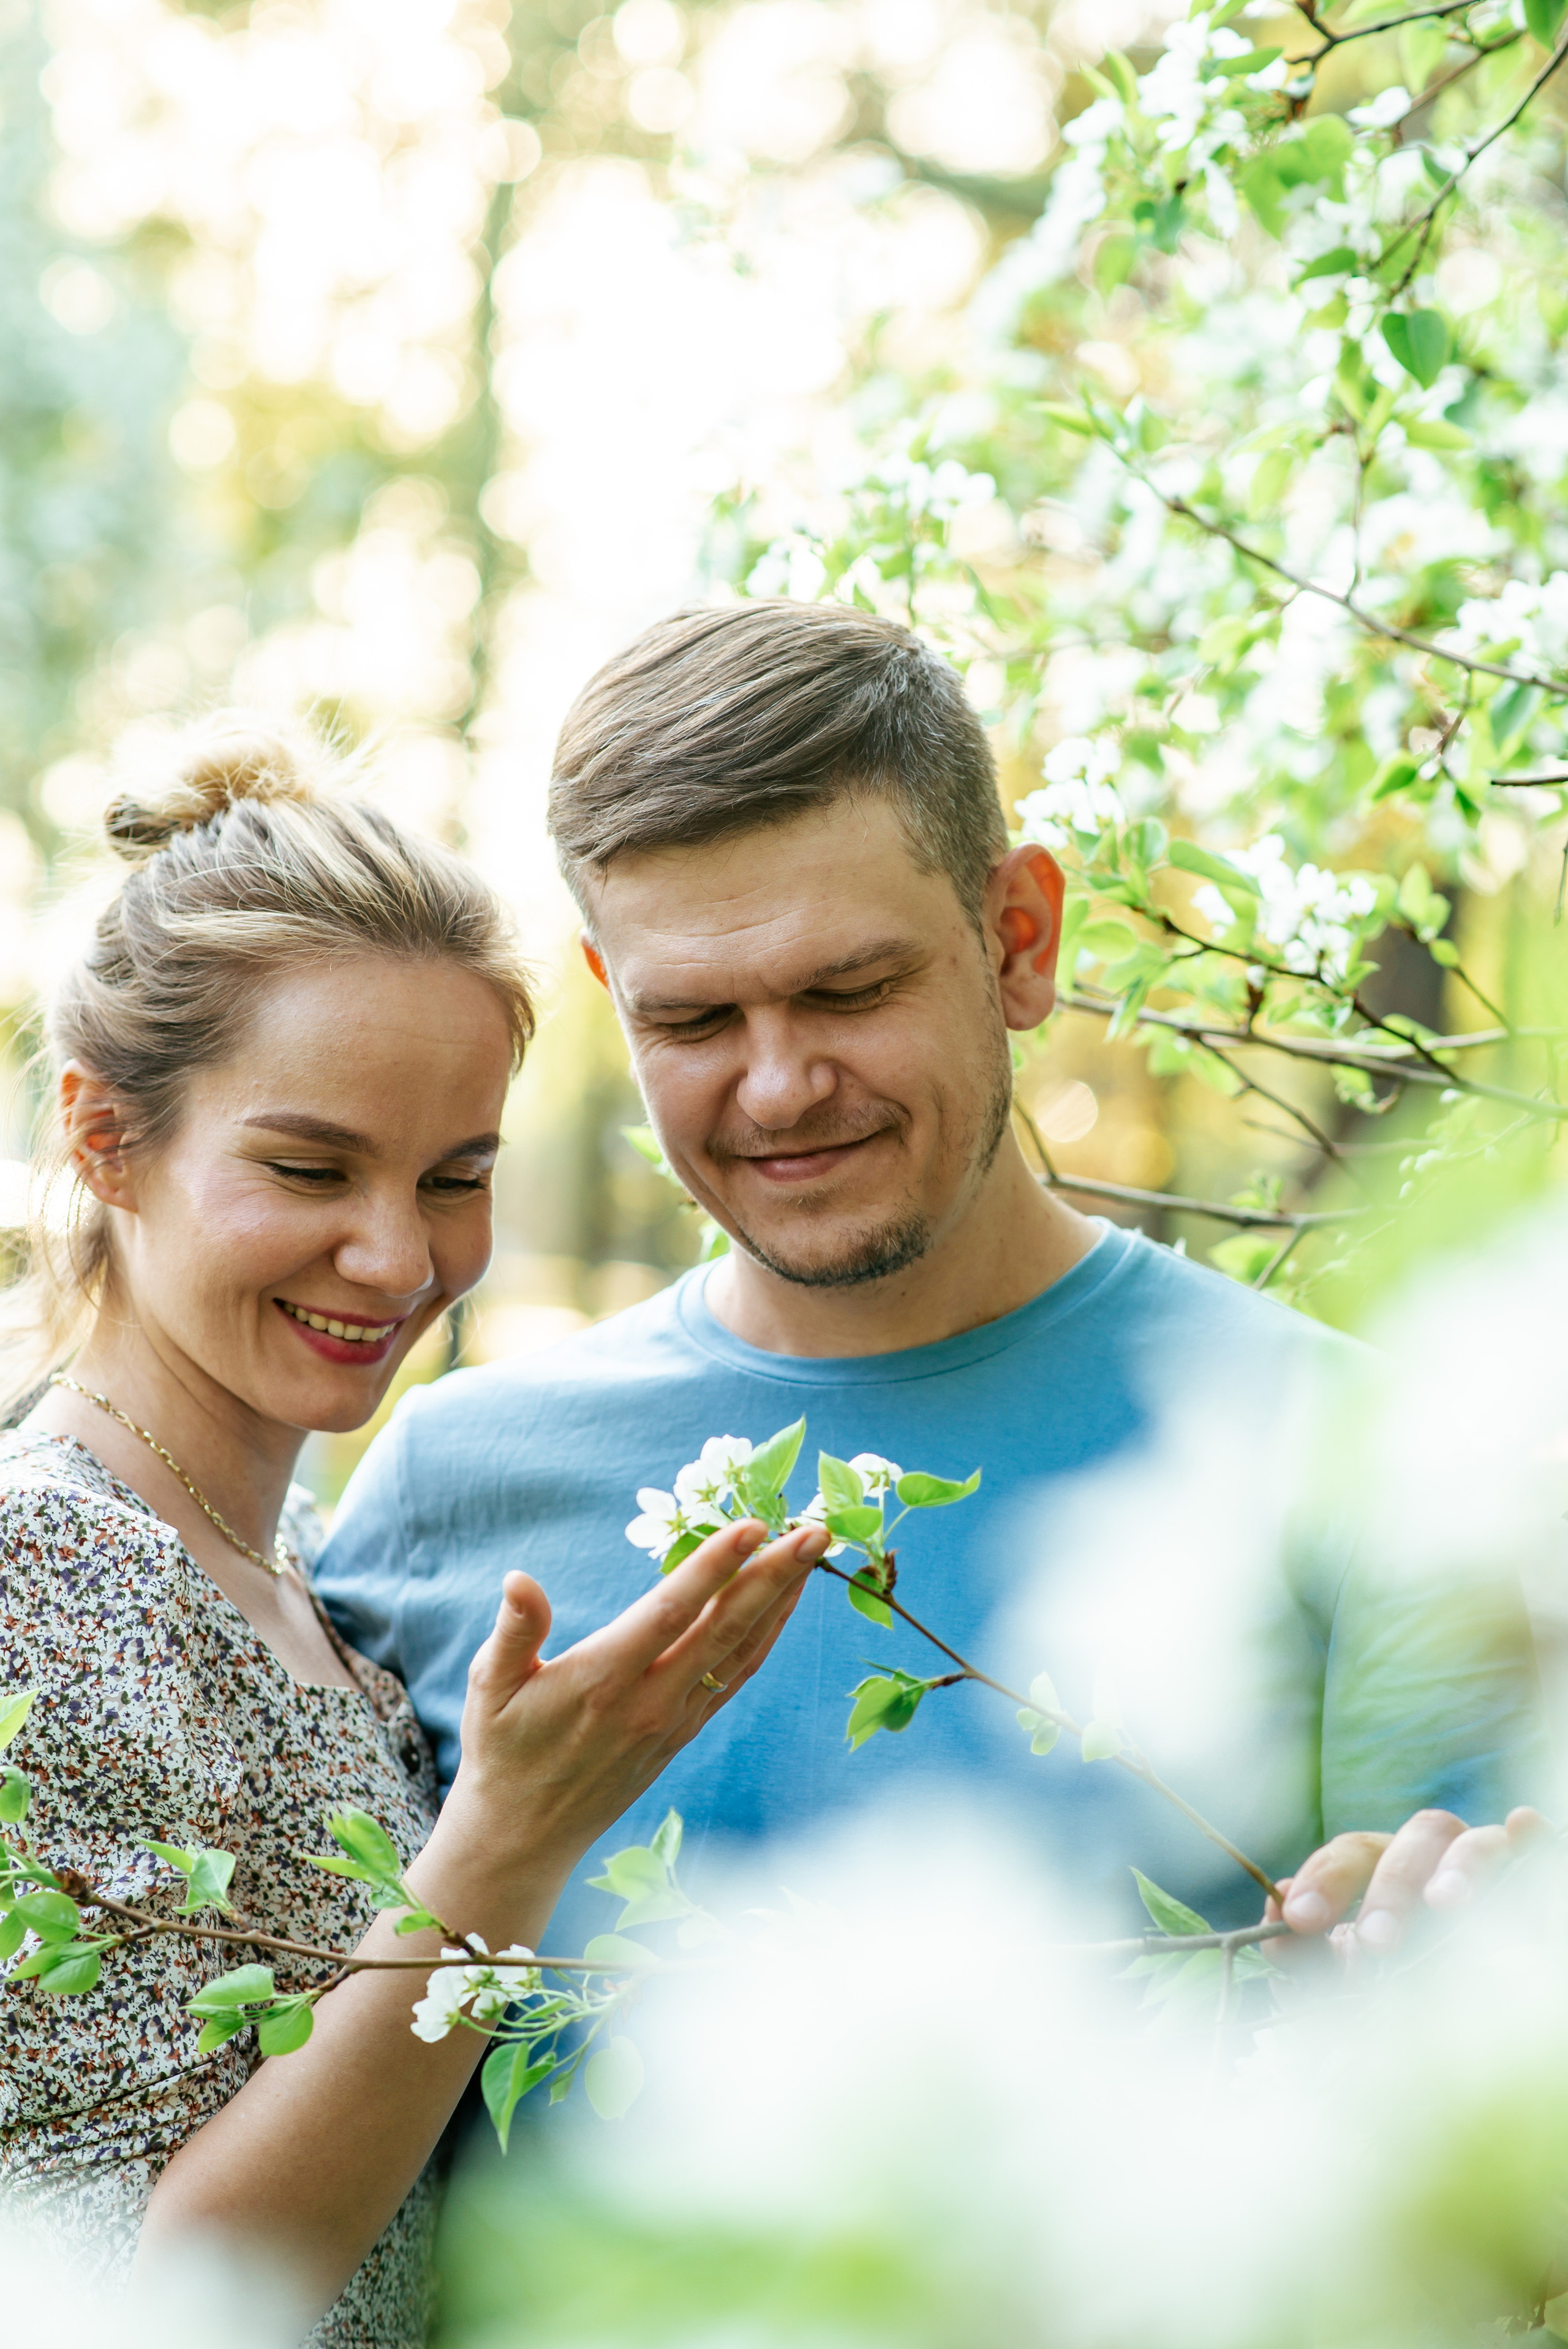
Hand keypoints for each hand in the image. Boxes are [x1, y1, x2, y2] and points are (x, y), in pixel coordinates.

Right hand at [443, 1515, 826, 1892]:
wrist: (526, 1834)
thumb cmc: (503, 1750)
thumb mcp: (488, 1687)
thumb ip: (511, 1631)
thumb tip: (519, 1578)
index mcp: (602, 1679)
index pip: (670, 1612)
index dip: (714, 1567)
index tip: (754, 1525)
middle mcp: (649, 1700)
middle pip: (725, 1628)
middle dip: (774, 1575)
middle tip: (816, 1529)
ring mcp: (674, 1720)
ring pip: (741, 1652)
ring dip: (781, 1601)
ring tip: (813, 1551)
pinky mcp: (684, 1732)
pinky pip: (735, 1677)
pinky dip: (765, 1637)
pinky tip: (783, 1604)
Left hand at [1270, 1805, 1550, 1955]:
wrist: (1480, 1999)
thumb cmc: (1410, 1980)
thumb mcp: (1353, 1972)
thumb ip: (1311, 1954)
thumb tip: (1273, 1928)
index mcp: (1390, 1867)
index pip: (1354, 1852)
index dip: (1324, 1878)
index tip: (1300, 1918)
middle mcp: (1440, 1856)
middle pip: (1414, 1839)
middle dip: (1391, 1886)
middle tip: (1376, 1941)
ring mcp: (1492, 1862)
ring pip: (1475, 1840)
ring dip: (1458, 1865)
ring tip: (1446, 1904)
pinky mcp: (1535, 1875)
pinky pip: (1537, 1848)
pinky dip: (1532, 1837)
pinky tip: (1522, 1825)